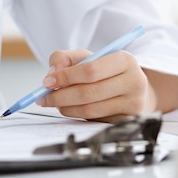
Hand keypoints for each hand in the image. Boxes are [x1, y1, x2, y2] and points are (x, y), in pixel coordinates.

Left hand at [37, 49, 177, 122]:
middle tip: (43, 98)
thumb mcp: (86, 57)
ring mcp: (133, 104)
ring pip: (90, 110)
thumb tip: (52, 72)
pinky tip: (69, 109)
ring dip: (65, 108)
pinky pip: (94, 121)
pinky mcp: (127, 121)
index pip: (90, 70)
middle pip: (88, 93)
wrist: (131, 88)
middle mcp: (134, 82)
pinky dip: (76, 115)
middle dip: (60, 96)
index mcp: (125, 60)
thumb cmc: (104, 71)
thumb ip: (64, 59)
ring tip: (55, 102)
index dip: (65, 77)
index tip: (46, 82)